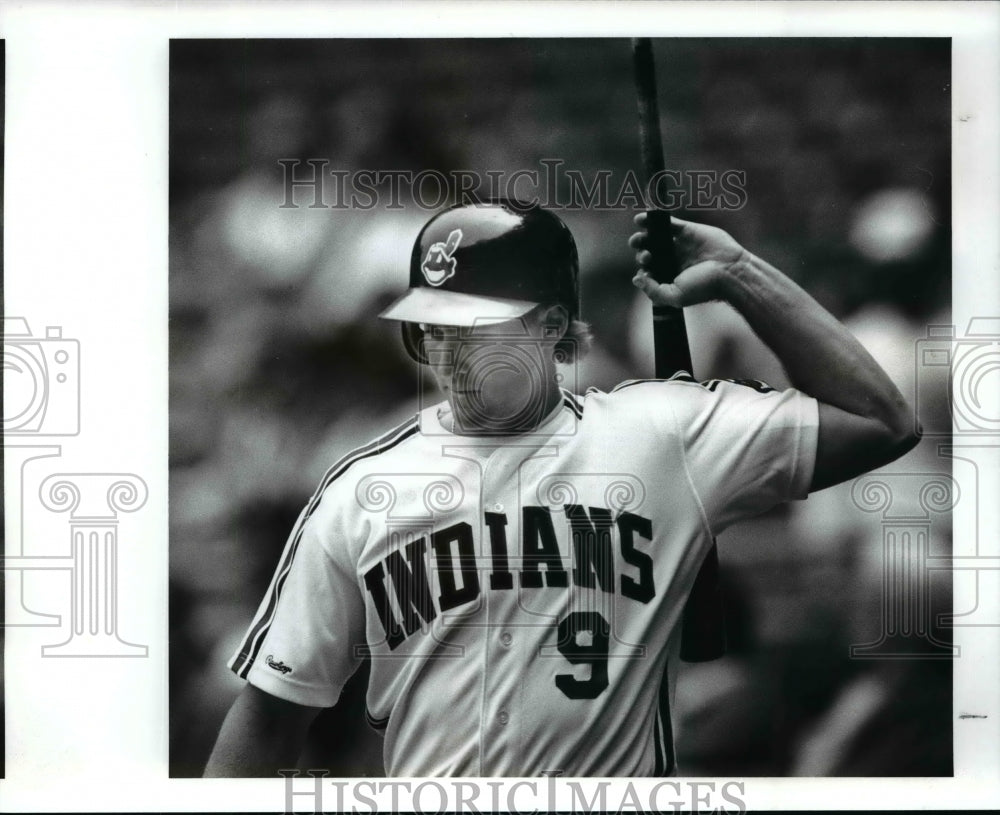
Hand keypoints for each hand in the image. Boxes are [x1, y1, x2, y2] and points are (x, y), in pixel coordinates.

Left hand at [629, 213, 747, 307]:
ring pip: (656, 238)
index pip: (650, 271)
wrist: (729, 271)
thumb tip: (636, 278)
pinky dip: (653, 220)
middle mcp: (674, 260)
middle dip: (642, 253)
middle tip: (646, 256)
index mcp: (671, 276)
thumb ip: (653, 290)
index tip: (646, 270)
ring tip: (637, 241)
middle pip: (650, 253)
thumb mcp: (675, 296)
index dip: (643, 269)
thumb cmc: (705, 287)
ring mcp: (680, 245)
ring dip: (643, 238)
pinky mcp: (687, 230)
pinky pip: (667, 223)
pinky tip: (640, 220)